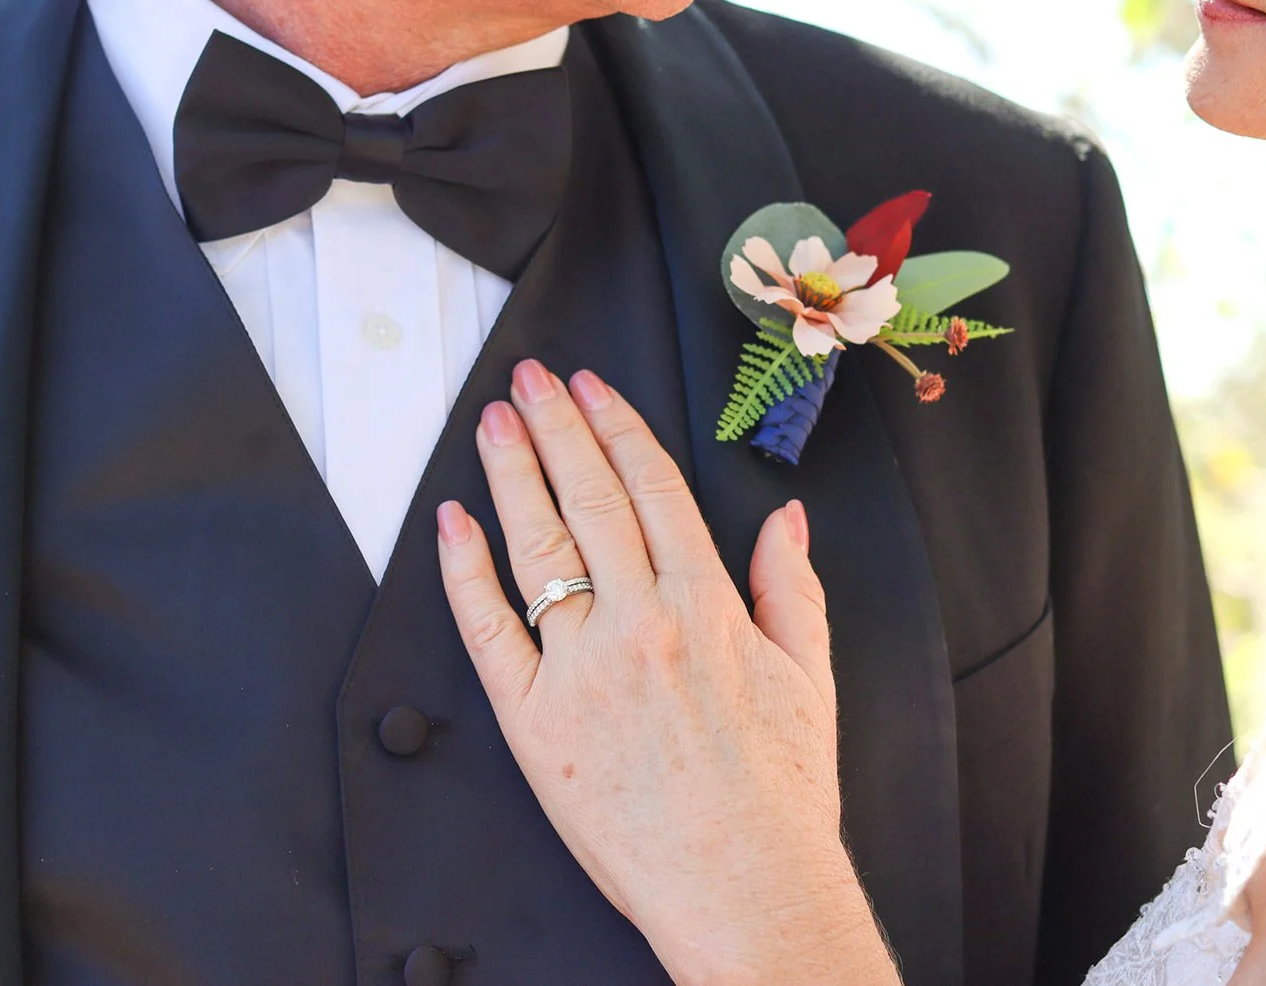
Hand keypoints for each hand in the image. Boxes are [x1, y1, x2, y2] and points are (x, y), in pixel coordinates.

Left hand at [435, 360, 899, 985]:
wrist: (744, 887)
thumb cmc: (780, 794)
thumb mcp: (811, 677)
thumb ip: (791, 586)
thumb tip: (785, 519)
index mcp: (708, 607)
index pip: (652, 487)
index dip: (617, 426)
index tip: (592, 387)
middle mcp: (642, 624)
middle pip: (589, 498)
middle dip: (557, 426)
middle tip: (531, 378)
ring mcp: (581, 670)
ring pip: (538, 546)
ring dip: (513, 473)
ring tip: (495, 422)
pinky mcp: (533, 721)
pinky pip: (489, 630)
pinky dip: (466, 571)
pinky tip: (454, 522)